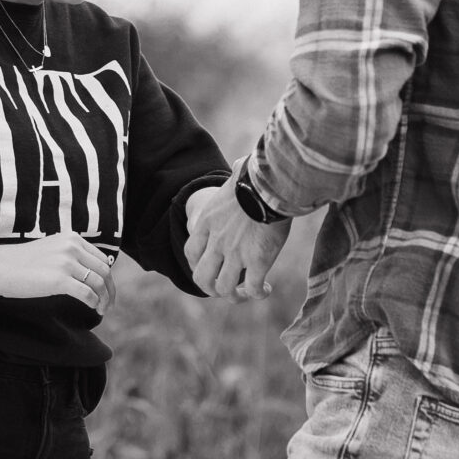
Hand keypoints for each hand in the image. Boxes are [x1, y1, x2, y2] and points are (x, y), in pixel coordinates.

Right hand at [0, 233, 115, 313]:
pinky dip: (94, 303)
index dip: (108, 276)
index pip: (101, 258)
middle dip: (110, 290)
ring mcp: (67, 263)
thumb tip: (89, 272)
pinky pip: (87, 294)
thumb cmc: (22, 262)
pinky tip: (93, 310)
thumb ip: (70, 255)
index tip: (108, 290)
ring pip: (98, 283)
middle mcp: (73, 247)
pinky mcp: (60, 280)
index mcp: (72, 239)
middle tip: (109, 304)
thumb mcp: (52, 249)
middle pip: (104, 271)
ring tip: (102, 310)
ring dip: (104, 299)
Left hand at [184, 173, 290, 301]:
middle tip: (226, 286)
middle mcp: (216, 242)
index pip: (191, 252)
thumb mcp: (235, 178)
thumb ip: (235, 175)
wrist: (268, 187)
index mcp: (207, 222)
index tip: (211, 266)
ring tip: (246, 292)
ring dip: (234, 295)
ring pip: (224, 288)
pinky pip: (252, 287)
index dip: (197, 264)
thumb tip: (242, 163)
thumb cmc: (256, 177)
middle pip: (202, 277)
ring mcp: (235, 254)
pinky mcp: (257, 261)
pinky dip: (257, 292)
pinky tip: (265, 288)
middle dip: (211, 287)